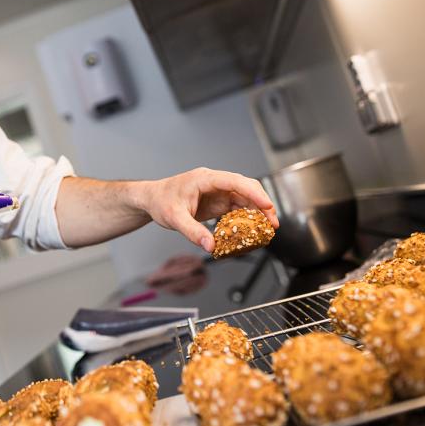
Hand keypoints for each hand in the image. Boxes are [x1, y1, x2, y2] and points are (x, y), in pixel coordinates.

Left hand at [136, 167, 278, 252]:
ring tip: (267, 229)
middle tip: (272, 223)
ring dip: (258, 212)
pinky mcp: (218, 202)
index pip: (234, 181)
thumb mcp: (174, 218)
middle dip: (262, 203)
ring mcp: (217, 191)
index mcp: (205, 179)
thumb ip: (193, 232)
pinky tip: (253, 229)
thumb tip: (211, 246)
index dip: (253, 193)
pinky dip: (247, 217)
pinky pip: (237, 207)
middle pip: (245, 188)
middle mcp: (214, 182)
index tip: (267, 205)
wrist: (152, 199)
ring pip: (245, 198)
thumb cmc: (161, 202)